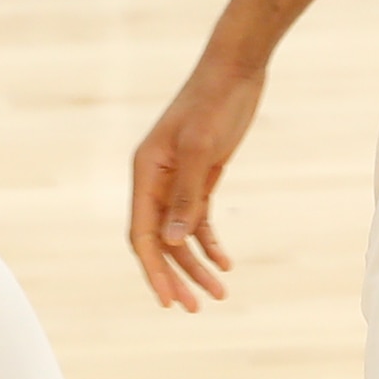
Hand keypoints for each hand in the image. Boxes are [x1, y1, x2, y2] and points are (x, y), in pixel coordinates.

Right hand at [126, 45, 265, 307]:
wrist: (236, 69)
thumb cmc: (215, 102)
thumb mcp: (203, 148)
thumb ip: (187, 195)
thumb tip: (173, 242)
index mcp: (145, 172)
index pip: (142, 234)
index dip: (153, 271)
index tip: (169, 302)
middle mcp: (155, 179)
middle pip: (159, 242)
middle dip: (175, 276)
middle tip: (194, 308)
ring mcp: (177, 179)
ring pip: (180, 235)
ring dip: (196, 265)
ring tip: (219, 294)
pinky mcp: (199, 176)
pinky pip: (198, 219)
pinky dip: (209, 242)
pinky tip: (225, 263)